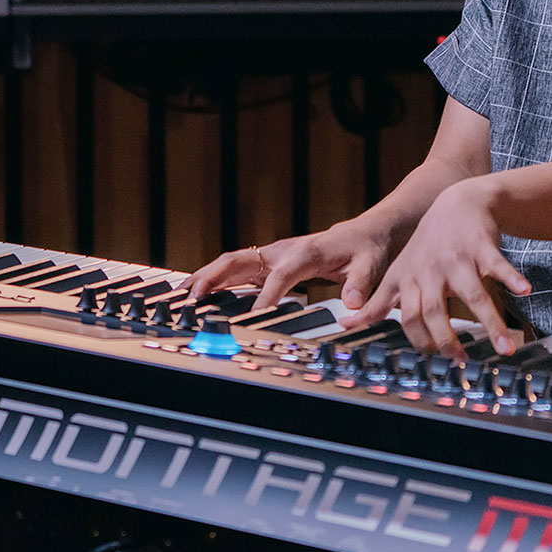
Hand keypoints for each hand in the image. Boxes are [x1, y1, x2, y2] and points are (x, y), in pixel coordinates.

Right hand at [184, 217, 392, 311]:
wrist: (363, 233)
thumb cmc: (366, 249)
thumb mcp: (371, 265)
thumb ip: (359, 284)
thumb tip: (350, 304)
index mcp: (304, 253)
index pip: (277, 277)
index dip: (263, 297)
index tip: (249, 318)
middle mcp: (282, 251)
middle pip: (239, 260)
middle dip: (213, 278)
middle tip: (190, 299)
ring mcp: (272, 255)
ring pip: (230, 264)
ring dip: (205, 278)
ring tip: (180, 297)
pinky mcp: (269, 263)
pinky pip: (236, 271)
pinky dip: (215, 280)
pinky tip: (198, 294)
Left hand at [340, 177, 529, 359]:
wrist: (455, 203)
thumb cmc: (426, 245)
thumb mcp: (398, 272)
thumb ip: (376, 301)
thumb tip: (346, 324)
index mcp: (410, 280)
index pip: (409, 317)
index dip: (420, 341)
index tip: (436, 362)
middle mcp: (431, 270)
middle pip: (434, 310)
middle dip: (448, 339)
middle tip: (462, 362)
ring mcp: (456, 257)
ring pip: (472, 294)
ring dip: (490, 321)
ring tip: (506, 346)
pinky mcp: (481, 245)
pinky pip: (497, 264)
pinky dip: (511, 277)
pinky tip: (524, 290)